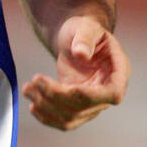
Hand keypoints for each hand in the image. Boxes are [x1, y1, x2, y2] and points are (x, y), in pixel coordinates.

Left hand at [22, 16, 129, 130]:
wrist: (76, 39)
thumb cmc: (85, 30)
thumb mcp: (86, 27)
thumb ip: (85, 38)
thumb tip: (81, 53)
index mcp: (118, 71)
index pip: (113, 93)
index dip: (92, 96)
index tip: (69, 87)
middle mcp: (107, 91)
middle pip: (85, 106)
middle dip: (57, 96)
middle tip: (34, 80)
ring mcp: (93, 102)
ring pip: (72, 117)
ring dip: (47, 107)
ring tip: (27, 88)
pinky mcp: (77, 107)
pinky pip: (64, 120)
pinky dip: (47, 117)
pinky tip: (32, 106)